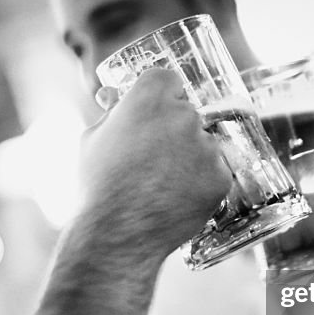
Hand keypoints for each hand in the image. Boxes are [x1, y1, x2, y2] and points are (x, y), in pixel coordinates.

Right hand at [79, 70, 230, 257]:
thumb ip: (110, 113)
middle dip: (175, 130)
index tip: (153, 116)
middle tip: (156, 158)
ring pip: (205, 143)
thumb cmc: (98, 186)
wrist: (115, 234)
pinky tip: (178, 197)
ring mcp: (205, 146)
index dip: (161, 98)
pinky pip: (216, 171)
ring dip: (191, 157)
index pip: (167, 80)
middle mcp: (182, 115)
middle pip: (188, 112)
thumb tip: (111, 96)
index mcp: (149, 97)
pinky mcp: (220, 176)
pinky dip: (203, 183)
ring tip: (164, 184)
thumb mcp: (93, 139)